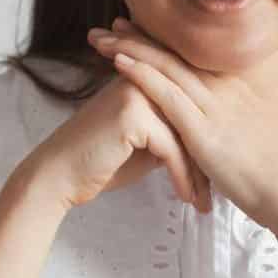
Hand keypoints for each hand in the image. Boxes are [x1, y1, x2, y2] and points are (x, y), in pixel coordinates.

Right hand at [25, 70, 212, 213]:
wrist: (59, 176)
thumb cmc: (99, 162)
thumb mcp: (145, 144)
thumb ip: (172, 134)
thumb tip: (202, 144)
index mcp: (145, 76)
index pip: (188, 105)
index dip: (204, 139)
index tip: (216, 172)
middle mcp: (143, 76)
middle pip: (191, 118)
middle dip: (206, 159)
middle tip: (218, 191)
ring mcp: (137, 91)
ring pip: (186, 135)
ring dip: (198, 173)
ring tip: (205, 202)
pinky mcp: (133, 114)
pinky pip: (171, 149)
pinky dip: (182, 177)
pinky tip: (187, 198)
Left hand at [88, 17, 277, 232]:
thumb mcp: (254, 143)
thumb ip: (233, 132)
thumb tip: (220, 138)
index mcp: (236, 93)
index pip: (193, 60)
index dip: (164, 44)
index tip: (138, 32)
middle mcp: (225, 91)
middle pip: (176, 54)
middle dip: (141, 37)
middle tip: (109, 24)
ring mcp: (215, 108)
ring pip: (166, 67)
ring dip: (131, 48)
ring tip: (100, 37)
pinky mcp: (205, 131)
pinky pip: (168, 94)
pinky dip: (142, 73)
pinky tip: (119, 61)